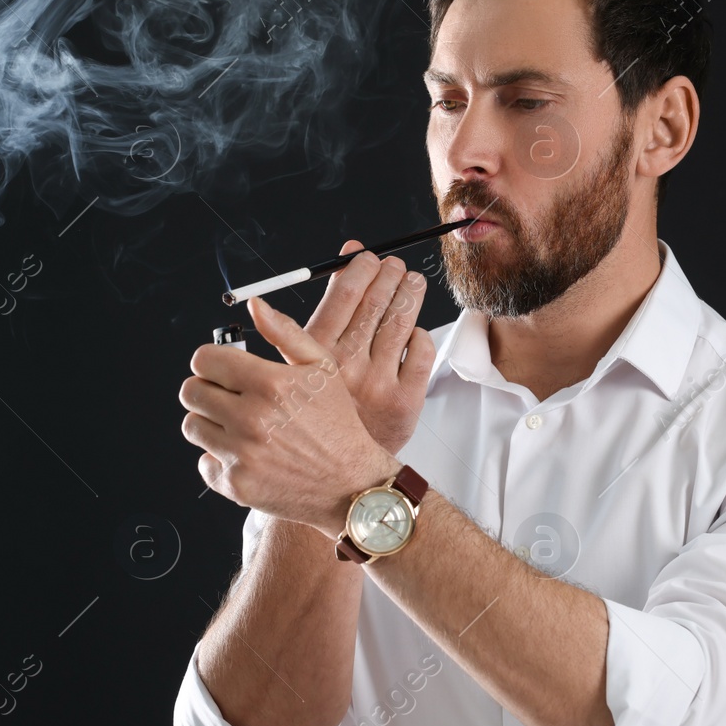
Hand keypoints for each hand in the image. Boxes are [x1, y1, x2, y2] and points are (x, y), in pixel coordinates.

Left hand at [180, 295, 400, 531]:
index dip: (211, 361)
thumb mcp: (323, 368)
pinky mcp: (236, 484)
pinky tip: (246, 455)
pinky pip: (204, 463)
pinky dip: (219, 460)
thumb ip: (285, 332)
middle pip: (191, 392)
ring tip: (239, 427)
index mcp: (270, 384)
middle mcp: (251, 419)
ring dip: (210, 424)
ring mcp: (242, 454)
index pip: (204, 360)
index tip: (222, 370)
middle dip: (206, 390)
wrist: (351, 484)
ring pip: (192, 427)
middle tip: (228, 398)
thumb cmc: (337, 424)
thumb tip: (254, 305)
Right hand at [301, 240, 434, 454]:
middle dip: (389, 275)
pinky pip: (421, 352)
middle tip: (395, 267)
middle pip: (376, 302)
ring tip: (411, 284)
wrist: (336, 470)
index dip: (361, 266)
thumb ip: (326, 307)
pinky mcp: (406, 402)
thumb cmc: (321, 409)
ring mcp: (378, 384)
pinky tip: (412, 332)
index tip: (369, 257)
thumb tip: (348, 254)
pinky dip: (419, 335)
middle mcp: (345, 367)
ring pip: (402, 321)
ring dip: (410, 293)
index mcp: (314, 354)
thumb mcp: (304, 362)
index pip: (345, 292)